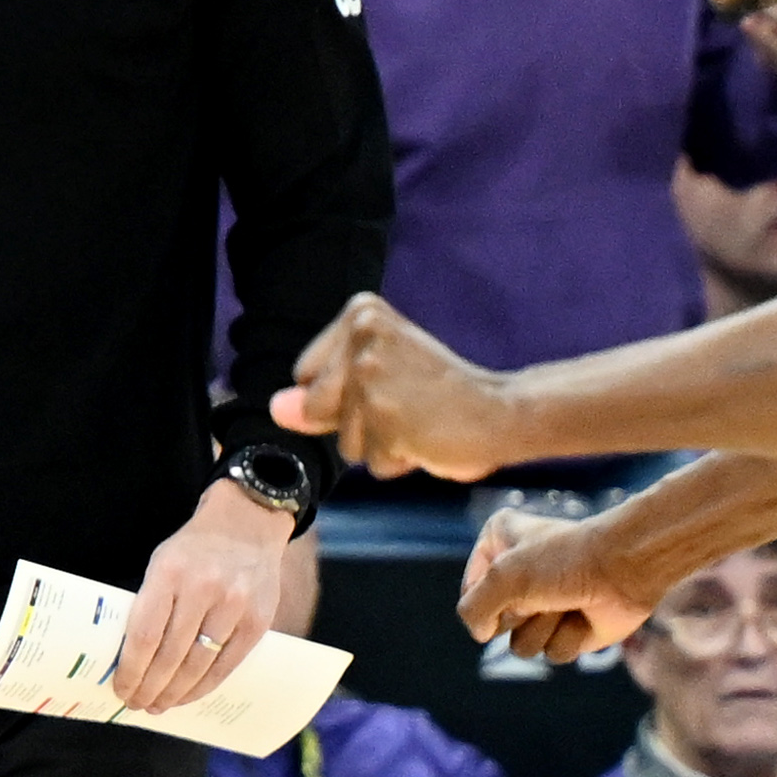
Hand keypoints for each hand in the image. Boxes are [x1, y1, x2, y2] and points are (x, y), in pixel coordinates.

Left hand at [111, 480, 290, 712]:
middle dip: (149, 688)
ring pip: (198, 666)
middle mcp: (203, 589)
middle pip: (170, 656)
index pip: (145, 635)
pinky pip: (227, 665)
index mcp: (169, 572)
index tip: (121, 689)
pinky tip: (189, 695)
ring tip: (159, 705)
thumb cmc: (196, 547)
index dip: (131, 670)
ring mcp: (234, 606)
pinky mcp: (257, 620)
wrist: (249, 520)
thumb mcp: (162, 562)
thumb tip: (131, 657)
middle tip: (137, 704)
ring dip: (175, 693)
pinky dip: (204, 686)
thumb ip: (151, 604)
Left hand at [270, 293, 522, 481]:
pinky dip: (398, 462)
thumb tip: (276, 407)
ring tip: (417, 422)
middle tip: (405, 406)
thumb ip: (321, 394)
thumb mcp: (376, 381)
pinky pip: (371, 463)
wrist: (500, 410)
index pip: (306, 375)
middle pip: (317, 408)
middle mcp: (363, 334)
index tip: (389, 383)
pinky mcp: (388, 416)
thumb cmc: (440, 395)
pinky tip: (426, 438)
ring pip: (345, 442)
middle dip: (356, 425)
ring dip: (380, 446)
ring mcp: (374, 375)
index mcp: (360, 312)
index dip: (342, 397)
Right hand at [457, 506, 663, 661]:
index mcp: (499, 543)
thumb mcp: (503, 576)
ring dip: (546, 627)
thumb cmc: (565, 561)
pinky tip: (585, 617)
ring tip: (567, 603)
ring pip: (522, 644)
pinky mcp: (568, 629)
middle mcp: (519, 574)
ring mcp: (544, 604)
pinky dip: (569, 637)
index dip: (487, 595)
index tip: (512, 577)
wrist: (626, 568)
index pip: (470, 591)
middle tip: (545, 590)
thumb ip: (473, 608)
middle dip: (521, 612)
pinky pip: (552, 653)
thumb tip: (482, 635)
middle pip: (495, 622)